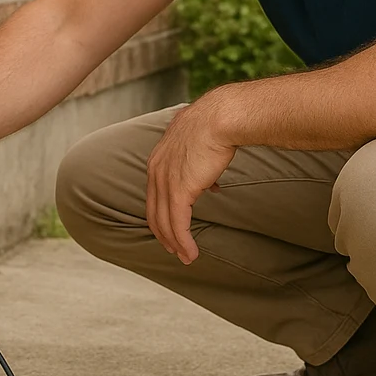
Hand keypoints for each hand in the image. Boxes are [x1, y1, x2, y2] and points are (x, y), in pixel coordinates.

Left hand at [145, 100, 236, 263]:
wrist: (221, 117)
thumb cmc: (216, 124)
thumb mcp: (199, 145)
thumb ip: (198, 164)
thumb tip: (210, 185)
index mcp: (158, 158)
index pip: (154, 195)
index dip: (162, 214)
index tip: (171, 229)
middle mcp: (156, 171)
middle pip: (155, 212)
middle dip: (164, 234)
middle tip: (175, 250)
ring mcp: (165, 181)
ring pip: (165, 222)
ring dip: (175, 244)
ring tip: (186, 258)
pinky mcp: (179, 191)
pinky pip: (178, 224)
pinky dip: (183, 242)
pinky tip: (191, 254)